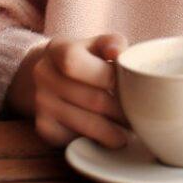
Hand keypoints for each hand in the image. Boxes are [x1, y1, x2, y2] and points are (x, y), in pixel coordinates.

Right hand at [29, 33, 130, 148]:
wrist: (50, 71)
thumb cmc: (87, 55)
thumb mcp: (97, 43)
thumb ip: (112, 44)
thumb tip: (119, 52)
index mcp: (58, 49)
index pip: (74, 64)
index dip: (106, 75)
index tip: (132, 84)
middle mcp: (44, 76)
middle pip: (90, 98)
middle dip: (121, 111)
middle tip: (142, 117)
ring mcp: (41, 103)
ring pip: (84, 123)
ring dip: (112, 132)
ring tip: (132, 133)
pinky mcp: (43, 126)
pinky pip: (73, 138)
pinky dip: (94, 140)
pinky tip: (110, 138)